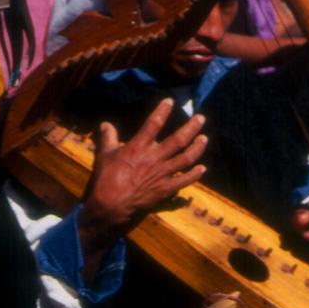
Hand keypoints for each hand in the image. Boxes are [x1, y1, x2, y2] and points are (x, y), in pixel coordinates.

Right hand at [78, 99, 206, 279]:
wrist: (111, 206)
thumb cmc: (105, 180)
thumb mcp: (104, 155)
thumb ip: (108, 137)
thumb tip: (105, 124)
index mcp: (139, 147)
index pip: (153, 123)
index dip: (162, 110)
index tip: (170, 101)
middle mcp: (154, 157)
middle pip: (178, 139)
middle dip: (192, 128)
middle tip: (201, 119)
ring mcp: (163, 174)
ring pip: (186, 158)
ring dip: (197, 148)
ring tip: (204, 139)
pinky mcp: (166, 190)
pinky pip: (185, 181)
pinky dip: (195, 175)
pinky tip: (202, 169)